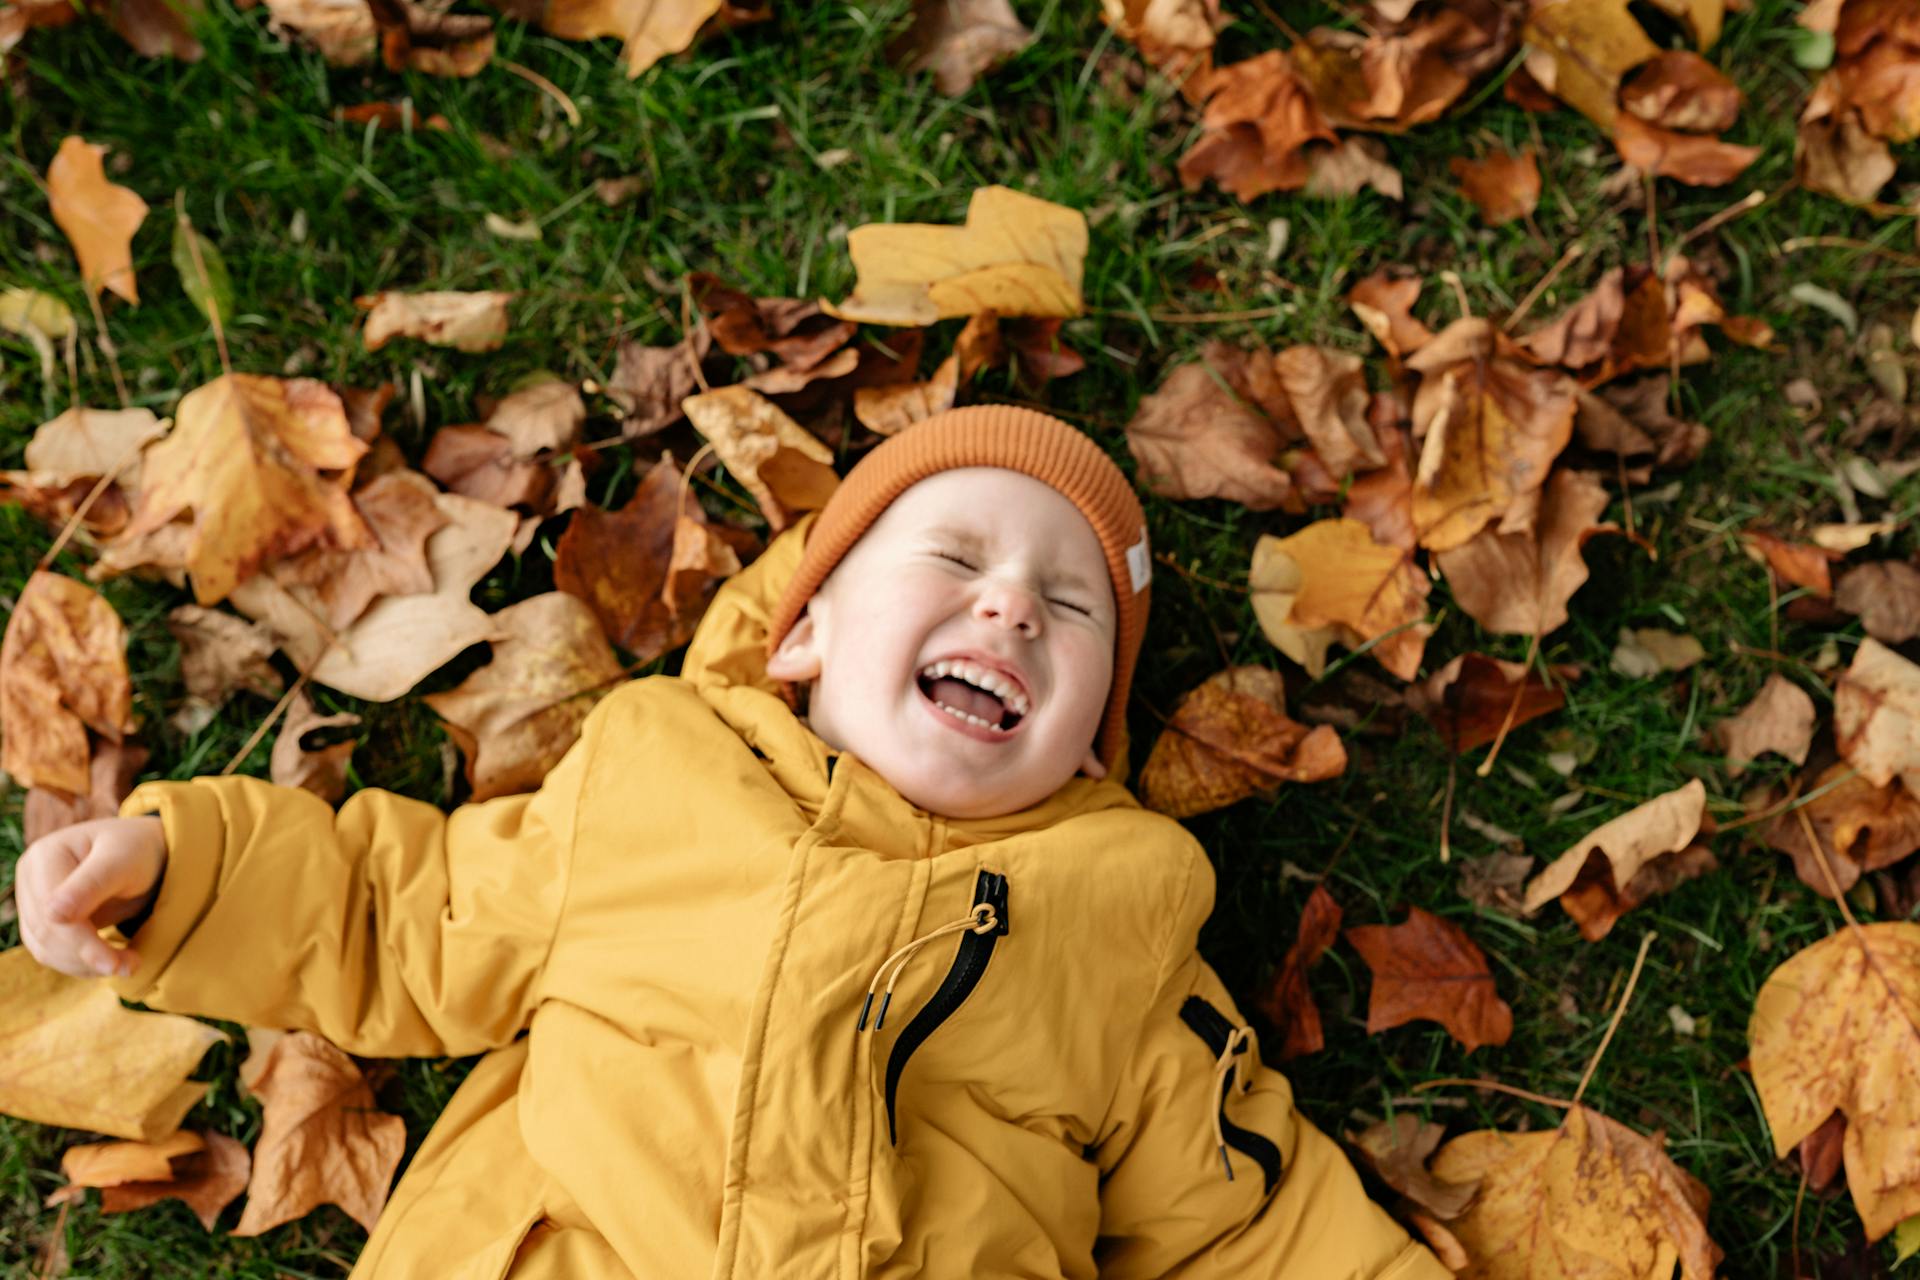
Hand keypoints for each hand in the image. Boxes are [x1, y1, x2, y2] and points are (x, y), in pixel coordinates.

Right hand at [16, 815, 167, 978]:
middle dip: (87, 957)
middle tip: (129, 967)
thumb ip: (92, 884)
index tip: (114, 964)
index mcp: (45, 856)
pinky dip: (81, 964)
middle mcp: (30, 879)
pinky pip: (52, 952)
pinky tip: (110, 962)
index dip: (81, 942)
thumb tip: (53, 914)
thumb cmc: (138, 850)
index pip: (52, 912)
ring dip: (84, 965)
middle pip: (46, 933)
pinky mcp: (44, 921)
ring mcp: (34, 901)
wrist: (146, 853)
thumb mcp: (123, 861)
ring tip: (126, 965)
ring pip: (46, 948)